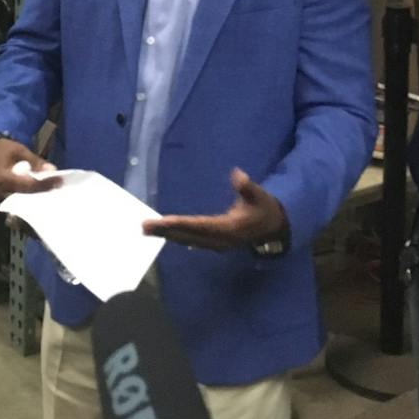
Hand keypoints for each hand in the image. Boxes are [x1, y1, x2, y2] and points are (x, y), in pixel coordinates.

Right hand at [0, 137, 59, 199]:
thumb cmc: (5, 149)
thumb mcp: (20, 150)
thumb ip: (36, 162)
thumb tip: (53, 170)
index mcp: (3, 178)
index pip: (27, 185)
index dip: (44, 184)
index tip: (59, 181)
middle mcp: (0, 191)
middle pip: (26, 198)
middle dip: (43, 194)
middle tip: (58, 188)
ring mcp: (1, 198)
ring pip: (24, 202)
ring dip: (39, 197)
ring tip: (54, 191)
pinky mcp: (4, 199)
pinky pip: (20, 202)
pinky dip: (33, 197)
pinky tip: (45, 193)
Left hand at [142, 168, 287, 250]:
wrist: (275, 229)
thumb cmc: (265, 209)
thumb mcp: (260, 196)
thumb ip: (247, 187)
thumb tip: (237, 174)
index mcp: (228, 229)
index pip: (198, 226)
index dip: (178, 224)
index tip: (161, 222)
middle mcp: (219, 240)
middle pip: (188, 235)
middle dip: (166, 231)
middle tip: (143, 227)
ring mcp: (217, 244)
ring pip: (188, 240)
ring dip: (168, 235)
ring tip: (148, 230)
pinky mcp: (215, 242)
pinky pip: (192, 240)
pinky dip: (177, 236)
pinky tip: (166, 234)